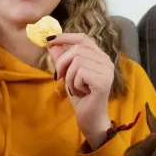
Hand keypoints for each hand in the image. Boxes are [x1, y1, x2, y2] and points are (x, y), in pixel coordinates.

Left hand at [48, 33, 114, 148]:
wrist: (90, 118)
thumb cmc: (81, 96)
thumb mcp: (68, 74)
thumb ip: (62, 58)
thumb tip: (51, 43)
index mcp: (100, 57)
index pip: (83, 38)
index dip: (65, 37)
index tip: (48, 39)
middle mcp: (106, 61)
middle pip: (77, 49)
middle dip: (62, 63)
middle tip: (60, 77)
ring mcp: (107, 71)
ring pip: (78, 61)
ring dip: (69, 76)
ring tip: (75, 87)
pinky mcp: (103, 81)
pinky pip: (80, 73)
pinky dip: (74, 84)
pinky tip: (80, 92)